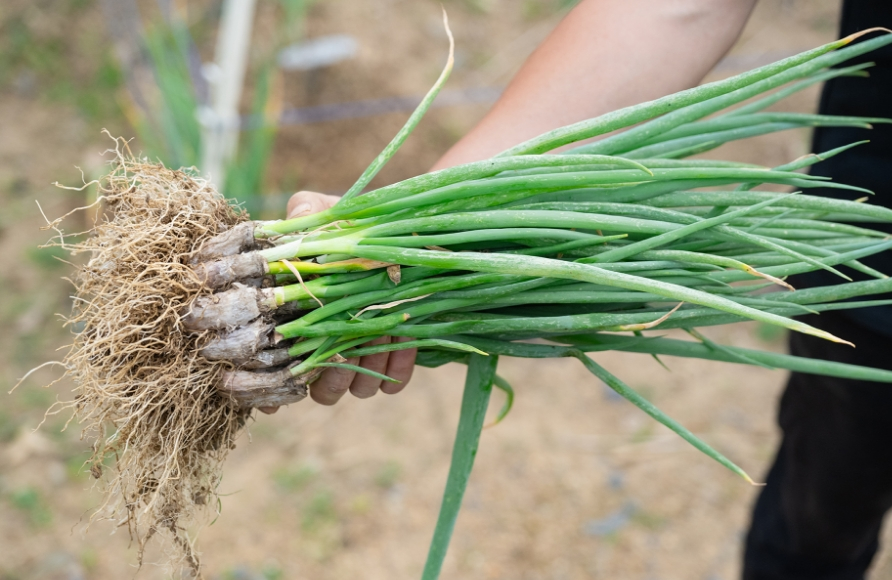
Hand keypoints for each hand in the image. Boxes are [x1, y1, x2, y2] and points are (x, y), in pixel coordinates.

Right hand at [259, 191, 416, 412]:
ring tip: (379, 330)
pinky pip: (392, 382)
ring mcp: (359, 356)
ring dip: (363, 368)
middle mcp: (323, 347)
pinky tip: (402, 336)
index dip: (265, 386)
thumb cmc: (350, 224)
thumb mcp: (323, 210)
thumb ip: (304, 212)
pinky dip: (396, 366)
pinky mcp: (393, 358)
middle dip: (327, 376)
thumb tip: (292, 224)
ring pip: (354, 391)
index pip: (270, 369)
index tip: (269, 386)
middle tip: (342, 344)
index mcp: (293, 321)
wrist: (403, 232)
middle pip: (316, 391)